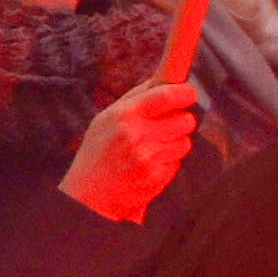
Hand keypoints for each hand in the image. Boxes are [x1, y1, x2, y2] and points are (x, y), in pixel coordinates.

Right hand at [60, 76, 199, 224]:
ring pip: (184, 142)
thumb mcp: (105, 119)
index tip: (189, 94)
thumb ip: (134, 99)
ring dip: (174, 144)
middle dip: (181, 121)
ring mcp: (148, 158)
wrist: (89, 196)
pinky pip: (177, 162)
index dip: (184, 93)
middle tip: (168, 125)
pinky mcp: (156, 177)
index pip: (166, 96)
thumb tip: (160, 79)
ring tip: (153, 149)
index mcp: (124, 115)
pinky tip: (149, 165)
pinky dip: (167, 163)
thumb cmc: (97, 154)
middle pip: (184, 120)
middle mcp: (137, 135)